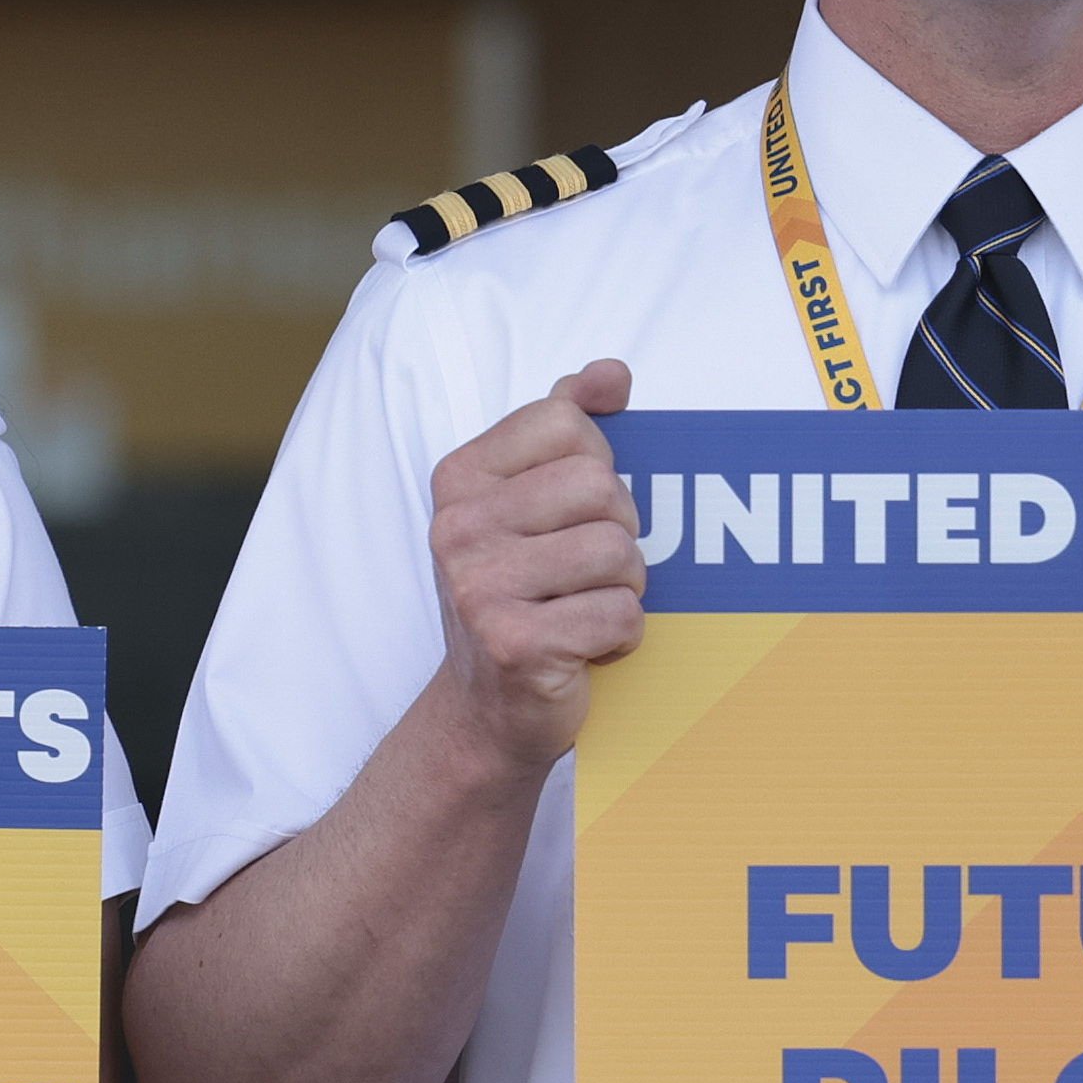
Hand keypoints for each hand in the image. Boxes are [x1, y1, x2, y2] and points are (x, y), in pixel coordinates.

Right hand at [422, 360, 641, 779]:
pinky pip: (620, 615)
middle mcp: (456, 528)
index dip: (598, 465)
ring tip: (587, 606)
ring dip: (626, 587)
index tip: (574, 509)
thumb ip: (568, 426)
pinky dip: (621, 637)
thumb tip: (610, 374)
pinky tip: (585, 647)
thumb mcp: (532, 501)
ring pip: (619, 552)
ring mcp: (478, 587)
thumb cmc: (523, 593)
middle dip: (619, 531)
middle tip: (588, 570)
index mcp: (460, 479)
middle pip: (601, 486)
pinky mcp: (513, 644)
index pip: (566, 423)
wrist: (487, 709)